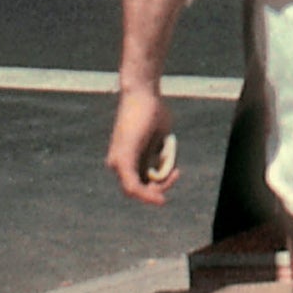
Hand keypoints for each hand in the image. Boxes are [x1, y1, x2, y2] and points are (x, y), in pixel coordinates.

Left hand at [106, 81, 179, 203]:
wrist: (142, 93)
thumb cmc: (152, 110)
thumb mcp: (159, 138)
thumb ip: (158, 155)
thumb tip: (161, 169)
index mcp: (125, 158)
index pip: (140, 182)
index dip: (157, 186)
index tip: (175, 175)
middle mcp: (116, 162)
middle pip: (139, 188)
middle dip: (160, 188)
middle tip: (176, 173)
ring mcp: (117, 162)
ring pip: (138, 189)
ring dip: (159, 186)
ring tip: (174, 171)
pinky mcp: (122, 160)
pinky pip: (133, 186)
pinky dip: (146, 194)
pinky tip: (160, 199)